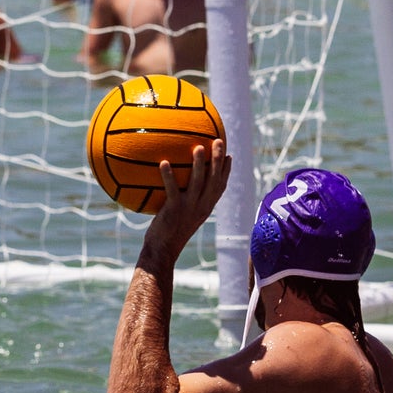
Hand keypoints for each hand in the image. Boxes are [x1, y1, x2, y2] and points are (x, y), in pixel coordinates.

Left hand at [143, 140, 229, 262]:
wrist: (162, 252)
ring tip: (198, 147)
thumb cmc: (167, 234)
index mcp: (205, 208)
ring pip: (198, 183)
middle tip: (219, 140)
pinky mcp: (174, 210)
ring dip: (199, 164)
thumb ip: (182, 202)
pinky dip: (168, 175)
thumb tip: (174, 187)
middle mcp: (201, 207)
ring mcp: (189, 208)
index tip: (229, 155)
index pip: (220, 187)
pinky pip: (172, 189)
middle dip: (218, 159)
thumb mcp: (180, 217)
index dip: (226, 171)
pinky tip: (164, 162)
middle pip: (214, 180)